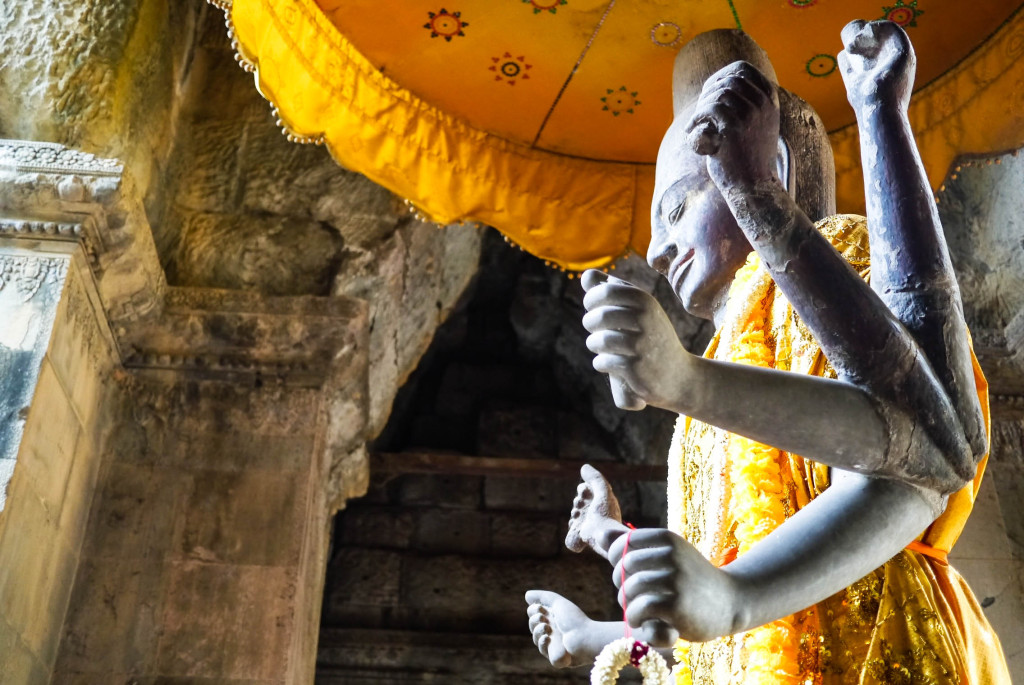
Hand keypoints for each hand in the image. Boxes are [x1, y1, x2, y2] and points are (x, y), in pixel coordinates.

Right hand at [525, 590, 594, 667]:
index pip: (534, 615)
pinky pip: (544, 651)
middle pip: (533, 626)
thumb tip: (527, 595)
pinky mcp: (556, 657)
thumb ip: (543, 597)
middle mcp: (553, 631)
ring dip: (538, 631)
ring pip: (536, 639)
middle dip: (534, 620)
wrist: (586, 637)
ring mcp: (554, 644)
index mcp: (553, 619)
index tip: (541, 608)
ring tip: (547, 628)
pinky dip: (543, 644)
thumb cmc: (574, 619)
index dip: (533, 611)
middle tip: (543, 617)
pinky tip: (547, 638)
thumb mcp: (558, 603)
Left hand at [581, 270, 692, 412]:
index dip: (592, 299)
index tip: (593, 308)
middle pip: (599, 316)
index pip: (605, 291)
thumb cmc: (651, 336)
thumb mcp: (639, 309)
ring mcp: (641, 344)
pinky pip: (603, 361)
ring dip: (594, 344)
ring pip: (599, 341)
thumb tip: (586, 275)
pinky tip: (606, 363)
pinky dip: (600, 363)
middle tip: (594, 329)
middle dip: (590, 322)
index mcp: (645, 301)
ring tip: (599, 346)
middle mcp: (645, 320)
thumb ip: (612, 290)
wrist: (678, 374)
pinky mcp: (636, 368)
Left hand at [609, 528, 736, 643]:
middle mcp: (671, 554)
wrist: (732, 601)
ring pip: (629, 589)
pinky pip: (639, 608)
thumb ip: (633, 545)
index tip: (629, 574)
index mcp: (666, 538)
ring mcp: (675, 579)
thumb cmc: (691, 578)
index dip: (617, 562)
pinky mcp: (676, 605)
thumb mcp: (667, 554)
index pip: (621, 544)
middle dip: (622, 584)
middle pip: (623, 567)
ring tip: (639, 611)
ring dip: (628, 604)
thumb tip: (599, 533)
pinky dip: (635, 618)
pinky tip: (643, 621)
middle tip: (635, 596)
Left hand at [685, 60, 780, 190]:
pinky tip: (691, 131)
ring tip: (696, 123)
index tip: (708, 91)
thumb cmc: (749, 158)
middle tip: (700, 112)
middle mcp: (763, 104)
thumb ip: (747, 105)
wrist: (754, 187)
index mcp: (770, 100)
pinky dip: (696, 118)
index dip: (721, 75)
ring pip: (718, 93)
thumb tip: (722, 86)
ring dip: (701, 106)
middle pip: (728, 79)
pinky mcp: (734, 127)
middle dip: (708, 92)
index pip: (743, 69)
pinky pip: (709, 109)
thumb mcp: (756, 125)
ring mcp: (750, 114)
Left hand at [839, 20, 914, 113]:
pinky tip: (864, 33)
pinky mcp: (905, 52)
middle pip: (882, 38)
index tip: (849, 49)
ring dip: (868, 32)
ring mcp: (904, 55)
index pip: (879, 45)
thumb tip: (842, 55)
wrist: (877, 113)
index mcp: (891, 66)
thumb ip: (850, 70)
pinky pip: (893, 29)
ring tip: (853, 44)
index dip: (863, 42)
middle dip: (864, 37)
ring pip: (887, 32)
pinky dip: (878, 26)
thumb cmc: (866, 103)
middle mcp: (899, 59)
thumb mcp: (855, 82)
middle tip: (850, 46)